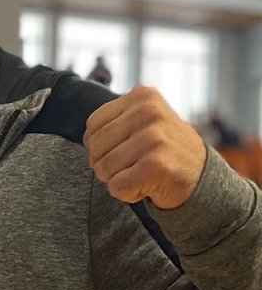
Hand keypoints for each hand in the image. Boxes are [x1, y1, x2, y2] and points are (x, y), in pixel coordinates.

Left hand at [84, 86, 206, 209]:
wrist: (202, 177)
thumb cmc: (163, 149)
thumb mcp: (142, 121)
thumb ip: (112, 122)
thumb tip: (87, 138)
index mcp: (142, 96)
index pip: (92, 124)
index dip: (103, 143)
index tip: (128, 146)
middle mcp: (149, 112)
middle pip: (94, 147)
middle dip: (106, 163)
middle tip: (135, 164)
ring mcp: (153, 138)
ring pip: (102, 168)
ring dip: (117, 179)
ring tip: (142, 172)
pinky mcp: (156, 165)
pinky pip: (116, 186)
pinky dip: (127, 193)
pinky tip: (148, 185)